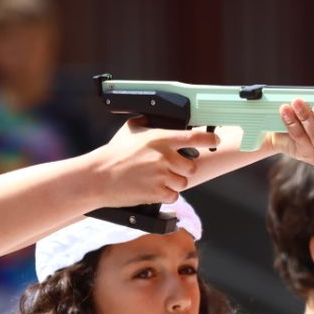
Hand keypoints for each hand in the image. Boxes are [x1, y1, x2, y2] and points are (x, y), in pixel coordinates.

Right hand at [92, 119, 219, 206]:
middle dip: (182, 170)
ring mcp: (161, 175)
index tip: (215, 141)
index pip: (192, 138)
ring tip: (155, 180)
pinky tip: (152, 190)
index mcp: (159, 138)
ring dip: (173, 184)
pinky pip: (173, 196)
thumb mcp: (129, 132)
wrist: (98, 177)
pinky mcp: (156, 192)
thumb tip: (151, 117)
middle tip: (168, 170)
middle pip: (190, 166)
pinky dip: (166, 196)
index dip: (207, 139)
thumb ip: (145, 124)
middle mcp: (163, 156)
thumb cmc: (112, 155)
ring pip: (182, 183)